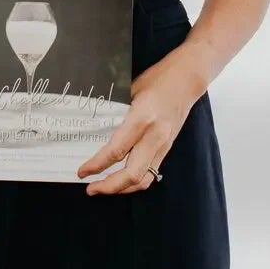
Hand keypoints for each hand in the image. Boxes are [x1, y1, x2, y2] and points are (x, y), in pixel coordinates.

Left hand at [76, 60, 200, 194]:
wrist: (186, 79)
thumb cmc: (157, 79)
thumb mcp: (129, 90)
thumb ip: (115, 111)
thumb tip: (93, 126)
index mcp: (141, 119)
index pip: (116, 150)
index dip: (97, 165)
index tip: (82, 171)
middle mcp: (154, 137)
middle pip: (132, 174)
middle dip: (109, 187)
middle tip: (91, 188)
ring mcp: (163, 145)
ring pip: (143, 180)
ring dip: (122, 189)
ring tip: (104, 188)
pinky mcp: (167, 148)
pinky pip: (151, 173)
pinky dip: (135, 182)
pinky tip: (121, 181)